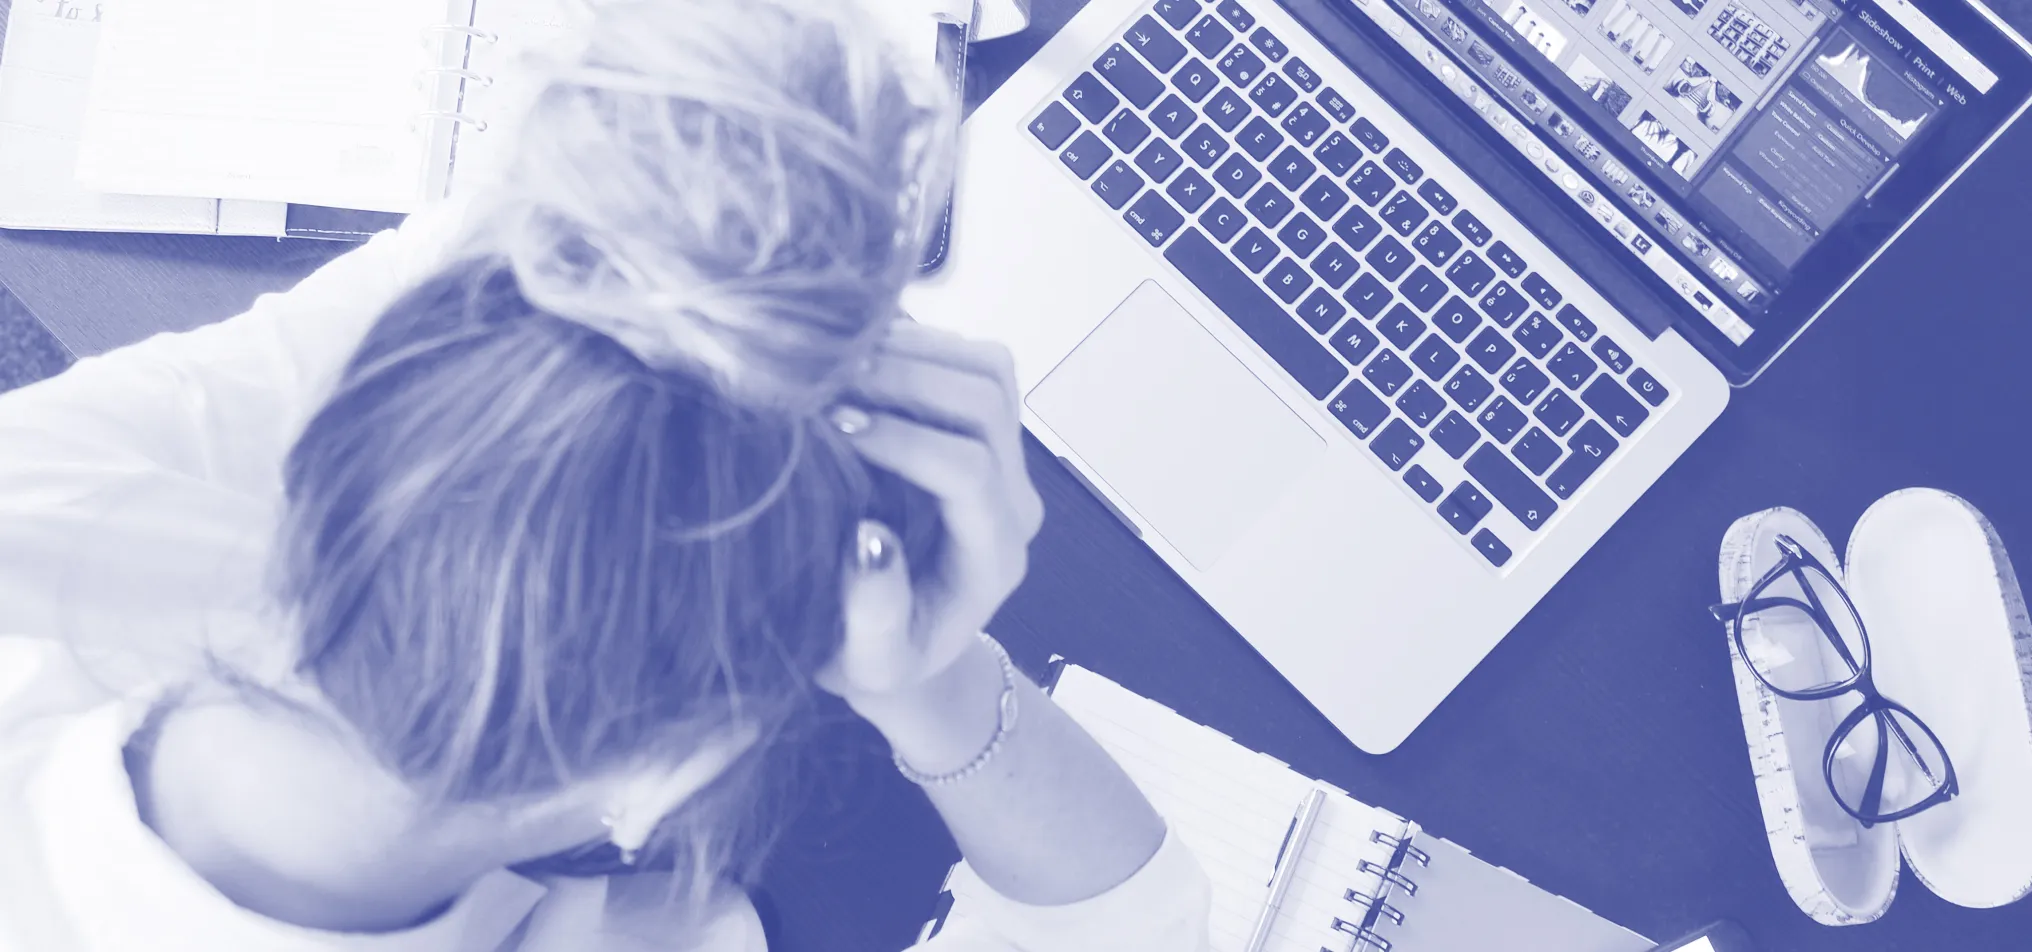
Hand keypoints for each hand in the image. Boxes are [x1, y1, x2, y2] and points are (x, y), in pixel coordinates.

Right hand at [814, 322, 1043, 706]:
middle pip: (986, 403)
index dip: (904, 441)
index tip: (833, 428)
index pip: (968, 472)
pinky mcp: (983, 429)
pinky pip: (969, 361)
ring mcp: (1006, 458)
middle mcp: (1013, 500)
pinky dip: (916, 343)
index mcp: (993, 557)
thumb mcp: (868, 662)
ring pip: (988, 369)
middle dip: (906, 379)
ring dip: (914, 351)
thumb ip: (874, 614)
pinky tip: (855, 359)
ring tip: (837, 362)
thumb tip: (870, 540)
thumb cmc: (877, 658)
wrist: (902, 643)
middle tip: (825, 380)